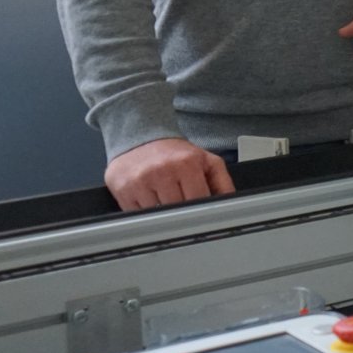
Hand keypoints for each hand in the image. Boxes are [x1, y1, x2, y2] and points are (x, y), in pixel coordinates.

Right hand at [105, 137, 234, 210]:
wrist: (140, 136)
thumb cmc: (175, 152)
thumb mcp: (206, 161)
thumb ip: (223, 182)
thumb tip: (230, 205)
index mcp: (187, 164)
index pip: (199, 200)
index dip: (202, 210)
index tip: (202, 215)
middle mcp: (162, 171)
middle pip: (179, 210)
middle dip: (183, 212)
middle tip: (183, 207)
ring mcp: (140, 182)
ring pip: (158, 216)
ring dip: (163, 214)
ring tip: (165, 199)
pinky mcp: (122, 190)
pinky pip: (138, 215)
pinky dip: (145, 213)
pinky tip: (149, 199)